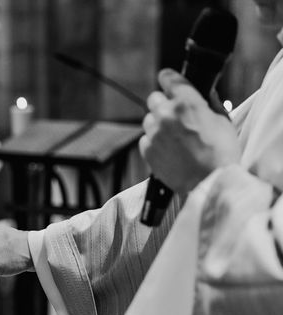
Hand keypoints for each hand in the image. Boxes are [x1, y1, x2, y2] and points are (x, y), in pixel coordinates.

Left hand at [139, 69, 240, 193]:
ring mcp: (154, 133)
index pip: (169, 78)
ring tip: (174, 137)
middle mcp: (166, 115)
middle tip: (175, 116)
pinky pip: (145, 139)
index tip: (167, 80)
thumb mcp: (223, 120)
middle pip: (153, 98)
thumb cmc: (221, 152)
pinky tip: (169, 150)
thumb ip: (209, 103)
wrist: (210, 182)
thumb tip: (203, 94)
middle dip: (163, 104)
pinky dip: (154, 142)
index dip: (168, 78)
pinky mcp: (147, 150)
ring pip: (148, 119)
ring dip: (157, 124)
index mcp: (186, 103)